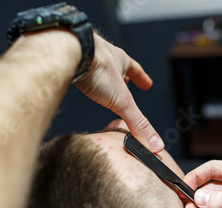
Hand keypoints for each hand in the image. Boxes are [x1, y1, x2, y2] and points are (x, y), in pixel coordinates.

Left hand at [74, 34, 163, 152]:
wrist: (68, 51)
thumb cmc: (97, 68)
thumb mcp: (122, 100)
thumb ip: (137, 122)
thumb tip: (154, 143)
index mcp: (120, 60)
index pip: (135, 70)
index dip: (142, 78)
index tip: (147, 84)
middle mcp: (103, 55)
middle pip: (116, 66)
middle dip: (121, 76)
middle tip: (125, 82)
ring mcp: (84, 55)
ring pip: (96, 66)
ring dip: (100, 75)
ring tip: (99, 84)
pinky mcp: (67, 59)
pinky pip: (75, 68)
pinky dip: (79, 76)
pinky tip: (76, 82)